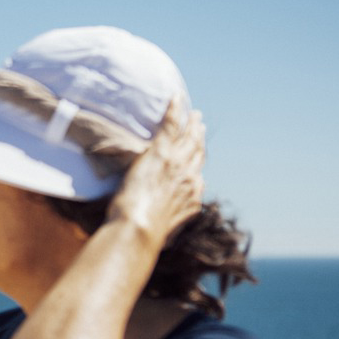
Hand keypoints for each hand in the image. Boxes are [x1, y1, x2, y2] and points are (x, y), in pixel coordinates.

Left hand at [107, 97, 205, 249]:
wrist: (138, 228)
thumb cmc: (142, 236)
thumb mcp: (161, 235)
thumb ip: (166, 230)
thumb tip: (166, 240)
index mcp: (190, 198)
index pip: (197, 177)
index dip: (197, 166)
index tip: (197, 159)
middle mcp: (189, 178)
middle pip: (198, 153)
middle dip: (200, 140)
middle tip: (200, 128)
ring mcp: (176, 163)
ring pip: (188, 138)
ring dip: (191, 124)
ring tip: (194, 115)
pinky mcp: (161, 151)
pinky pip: (170, 124)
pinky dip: (173, 110)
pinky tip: (174, 97)